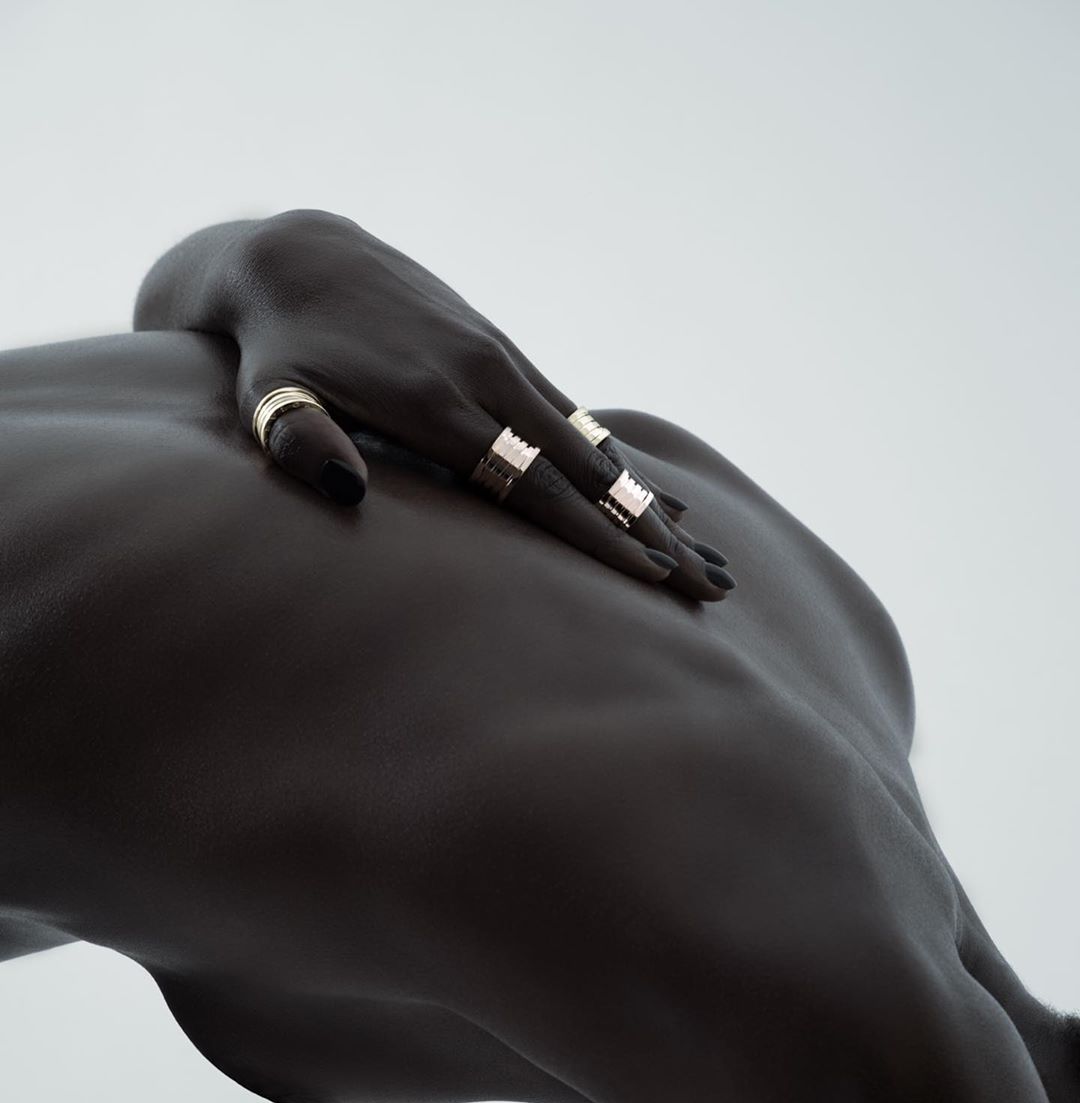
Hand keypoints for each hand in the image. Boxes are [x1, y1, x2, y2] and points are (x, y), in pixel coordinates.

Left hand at [137, 209, 735, 599]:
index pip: (534, 488)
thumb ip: (301, 442)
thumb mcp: (272, 395)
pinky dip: (615, 461)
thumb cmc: (280, 348)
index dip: (594, 538)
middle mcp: (485, 381)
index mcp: (435, 407)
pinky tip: (645, 494)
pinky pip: (573, 416)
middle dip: (650, 534)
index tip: (650, 581)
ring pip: (591, 445)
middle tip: (708, 585)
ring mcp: (501, 363)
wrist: (300, 256)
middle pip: (585, 473)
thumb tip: (346, 491)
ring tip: (699, 550)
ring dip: (647, 501)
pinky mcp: (502, 352)